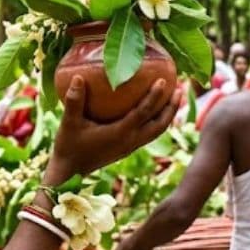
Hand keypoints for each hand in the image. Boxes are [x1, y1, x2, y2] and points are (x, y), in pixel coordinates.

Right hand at [42, 77, 177, 185]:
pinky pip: (149, 134)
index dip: (155, 96)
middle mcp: (130, 141)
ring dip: (168, 115)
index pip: (143, 113)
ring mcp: (130, 147)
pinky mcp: (127, 149)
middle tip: (180, 88)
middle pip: (160, 125)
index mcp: (120, 134)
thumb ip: (74, 100)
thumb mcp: (69, 123)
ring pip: (157, 131)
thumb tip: (77, 76)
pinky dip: (156, 121)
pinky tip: (153, 110)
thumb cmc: (68, 147)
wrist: (69, 172)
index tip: (164, 80)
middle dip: (172, 107)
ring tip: (174, 98)